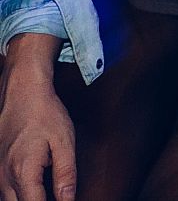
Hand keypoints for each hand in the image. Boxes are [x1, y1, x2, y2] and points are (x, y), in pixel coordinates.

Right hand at [0, 36, 74, 200]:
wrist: (22, 92)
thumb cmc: (43, 112)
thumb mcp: (64, 141)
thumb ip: (66, 173)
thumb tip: (68, 198)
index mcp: (23, 171)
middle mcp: (5, 175)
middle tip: (51, 197)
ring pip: (7, 200)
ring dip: (25, 200)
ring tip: (43, 193)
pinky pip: (4, 189)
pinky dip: (17, 194)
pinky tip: (30, 188)